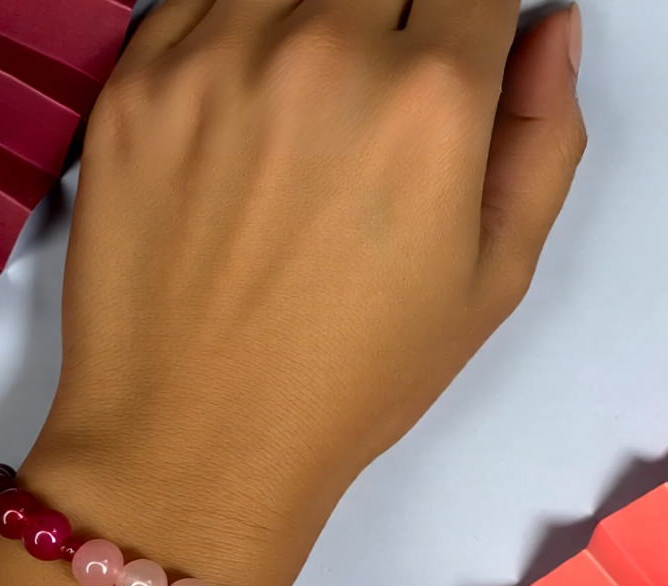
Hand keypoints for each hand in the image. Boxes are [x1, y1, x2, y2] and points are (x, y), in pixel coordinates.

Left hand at [26, 0, 586, 585]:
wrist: (191, 448)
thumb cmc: (341, 387)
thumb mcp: (487, 286)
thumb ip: (542, 140)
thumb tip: (552, 28)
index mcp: (427, 102)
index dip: (455, 23)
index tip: (435, 61)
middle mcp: (319, 57)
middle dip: (383, 21)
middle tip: (360, 106)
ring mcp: (210, 67)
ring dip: (300, 20)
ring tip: (292, 112)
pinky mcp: (128, 94)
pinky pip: (187, 4)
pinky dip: (219, 37)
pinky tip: (227, 114)